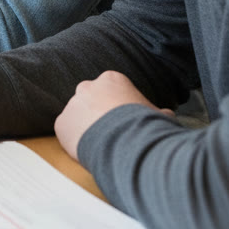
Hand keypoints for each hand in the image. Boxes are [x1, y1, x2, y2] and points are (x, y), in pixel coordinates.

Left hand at [54, 71, 170, 158]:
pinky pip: (66, 131)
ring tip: (101, 144)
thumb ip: (157, 111)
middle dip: (98, 112)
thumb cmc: (145, 125)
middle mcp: (88, 87)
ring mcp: (72, 104)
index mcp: (112, 79)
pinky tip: (89, 149)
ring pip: (77, 115)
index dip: (119, 106)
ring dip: (86, 126)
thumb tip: (167, 115)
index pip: (112, 89)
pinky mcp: (61, 123)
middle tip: (110, 131)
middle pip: (91, 98)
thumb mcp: (158, 114)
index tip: (124, 120)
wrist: (125, 142)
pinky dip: (75, 140)